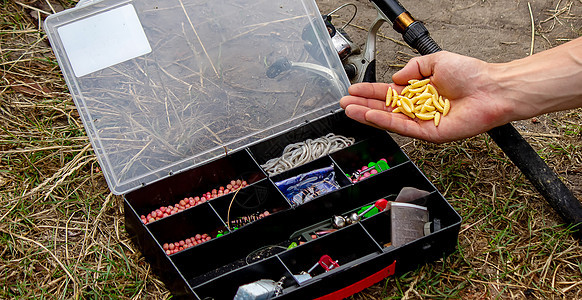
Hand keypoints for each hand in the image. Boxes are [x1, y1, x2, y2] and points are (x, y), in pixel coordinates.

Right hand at [340, 51, 512, 142]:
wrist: (492, 88)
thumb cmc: (472, 75)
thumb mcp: (436, 61)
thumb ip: (413, 68)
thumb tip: (395, 78)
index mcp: (420, 92)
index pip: (389, 93)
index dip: (370, 92)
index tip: (354, 90)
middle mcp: (419, 108)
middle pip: (385, 108)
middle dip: (363, 105)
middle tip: (345, 103)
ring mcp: (423, 121)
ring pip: (390, 119)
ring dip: (368, 115)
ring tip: (350, 110)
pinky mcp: (429, 133)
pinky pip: (403, 128)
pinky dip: (385, 122)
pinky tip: (370, 116)